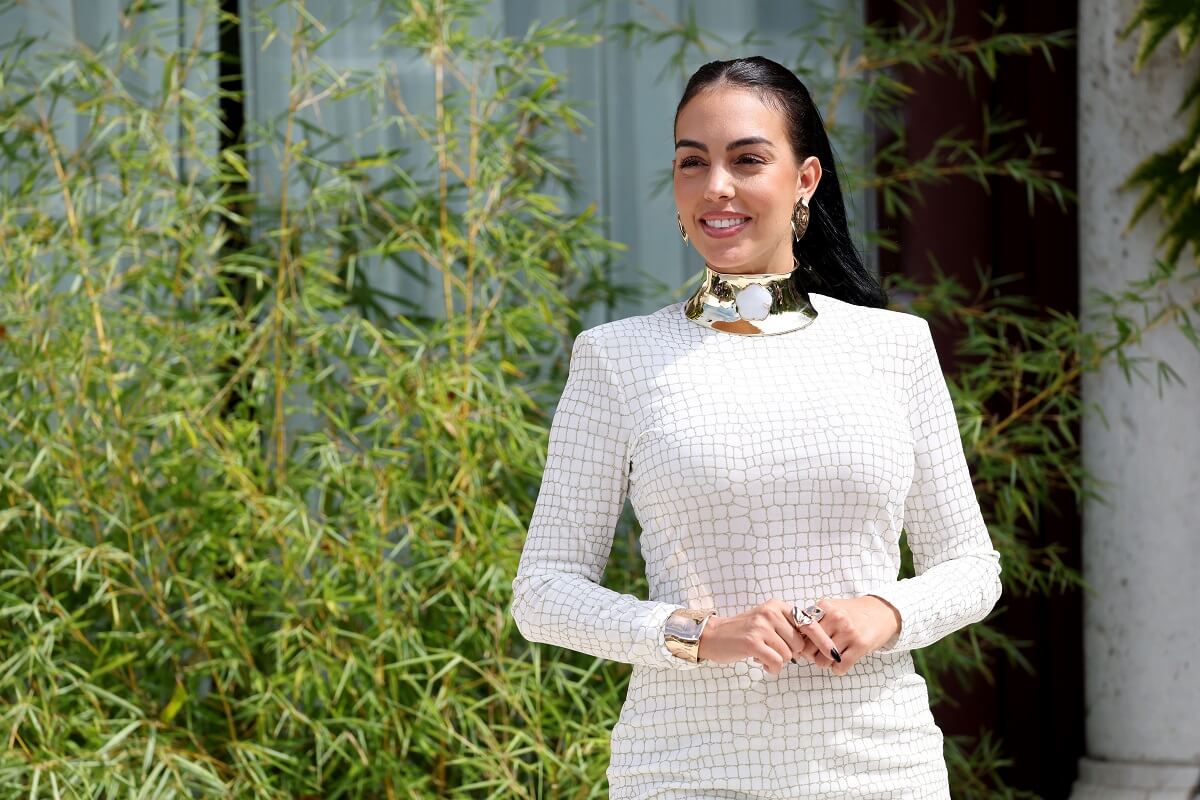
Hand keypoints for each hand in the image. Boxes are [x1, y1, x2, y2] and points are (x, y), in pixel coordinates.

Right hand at [695, 598, 839, 674]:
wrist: (713, 635)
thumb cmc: (742, 632)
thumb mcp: (766, 622)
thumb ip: (788, 629)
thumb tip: (812, 648)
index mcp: (777, 606)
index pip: (808, 624)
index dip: (824, 640)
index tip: (835, 654)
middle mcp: (770, 613)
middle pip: (800, 644)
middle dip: (791, 654)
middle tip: (772, 651)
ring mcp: (761, 627)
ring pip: (789, 655)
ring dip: (778, 661)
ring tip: (763, 655)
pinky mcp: (753, 642)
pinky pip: (777, 662)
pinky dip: (772, 668)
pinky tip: (761, 663)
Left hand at [793, 595, 901, 675]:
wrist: (880, 612)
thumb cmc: (851, 613)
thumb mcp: (831, 608)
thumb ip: (813, 620)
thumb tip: (793, 640)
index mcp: (824, 607)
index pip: (800, 631)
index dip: (799, 642)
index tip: (802, 646)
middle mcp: (836, 618)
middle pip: (808, 649)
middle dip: (810, 655)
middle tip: (817, 653)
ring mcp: (849, 632)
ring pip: (822, 661)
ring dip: (824, 663)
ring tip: (831, 656)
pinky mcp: (861, 645)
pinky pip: (839, 668)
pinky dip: (837, 669)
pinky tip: (842, 662)